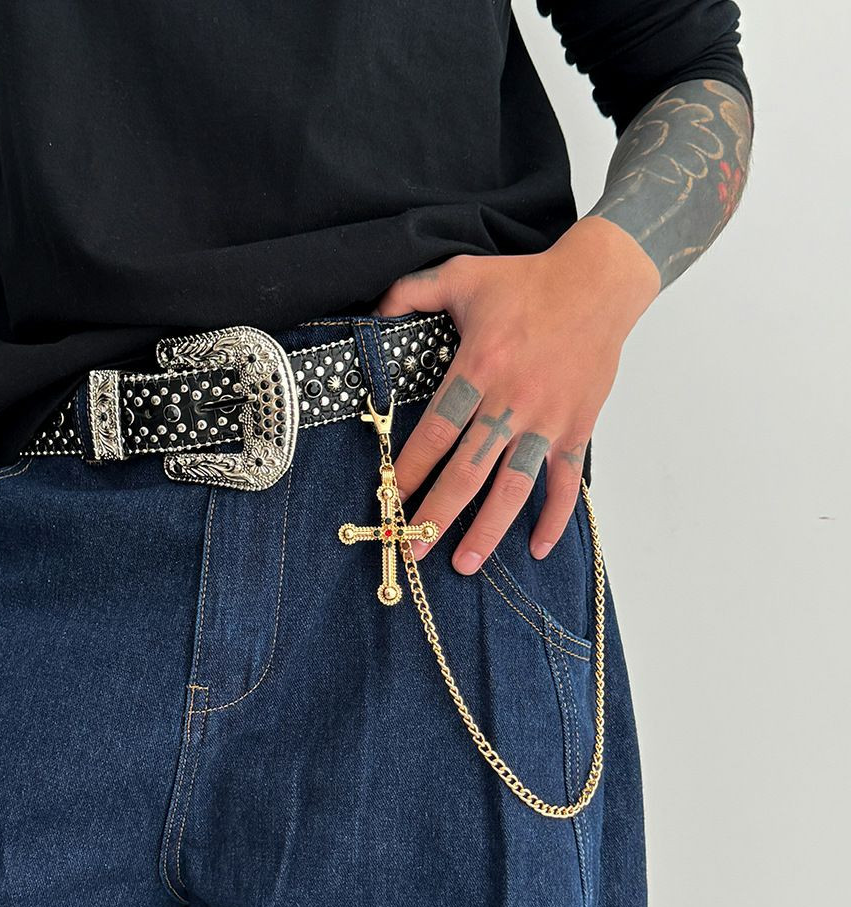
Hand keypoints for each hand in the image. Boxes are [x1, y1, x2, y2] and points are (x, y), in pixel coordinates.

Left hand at [371, 217, 658, 570]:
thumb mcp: (461, 274)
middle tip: (413, 546)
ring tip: (464, 563)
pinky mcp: (577, 428)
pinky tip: (539, 547)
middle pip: (468, 471)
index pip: (436, 432)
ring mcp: (547, 420)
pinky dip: (556, 517)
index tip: (391, 497)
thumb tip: (375, 312)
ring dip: (489, 530)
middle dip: (437, 514)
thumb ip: (411, 292)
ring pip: (513, 487)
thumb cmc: (527, 281)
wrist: (600, 282)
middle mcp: (511, 401)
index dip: (411, 469)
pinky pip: (566, 482)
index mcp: (479, 368)